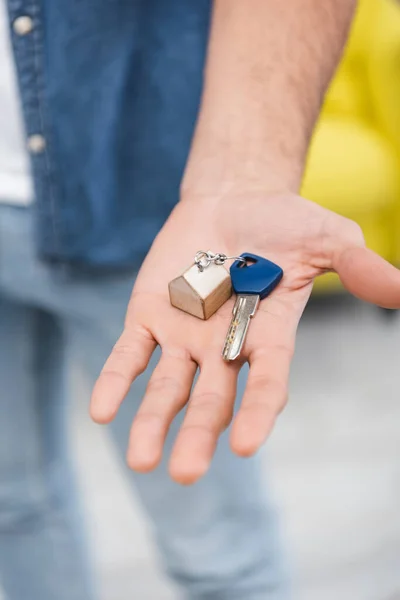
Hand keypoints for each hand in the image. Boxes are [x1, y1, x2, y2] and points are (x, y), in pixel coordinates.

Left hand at [90, 190, 399, 483]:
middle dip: (198, 433)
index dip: (258, 411)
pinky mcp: (148, 314)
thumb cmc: (284, 223)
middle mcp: (224, 346)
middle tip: (185, 473)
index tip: (243, 445)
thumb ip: (357, 265)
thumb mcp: (327, 238)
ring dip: (152, 421)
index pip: (266, 382)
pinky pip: (130, 353)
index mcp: (268, 336)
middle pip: (211, 398)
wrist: (233, 200)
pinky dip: (116, 379)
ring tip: (140, 461)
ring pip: (167, 386)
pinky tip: (101, 410)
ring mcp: (184, 334)